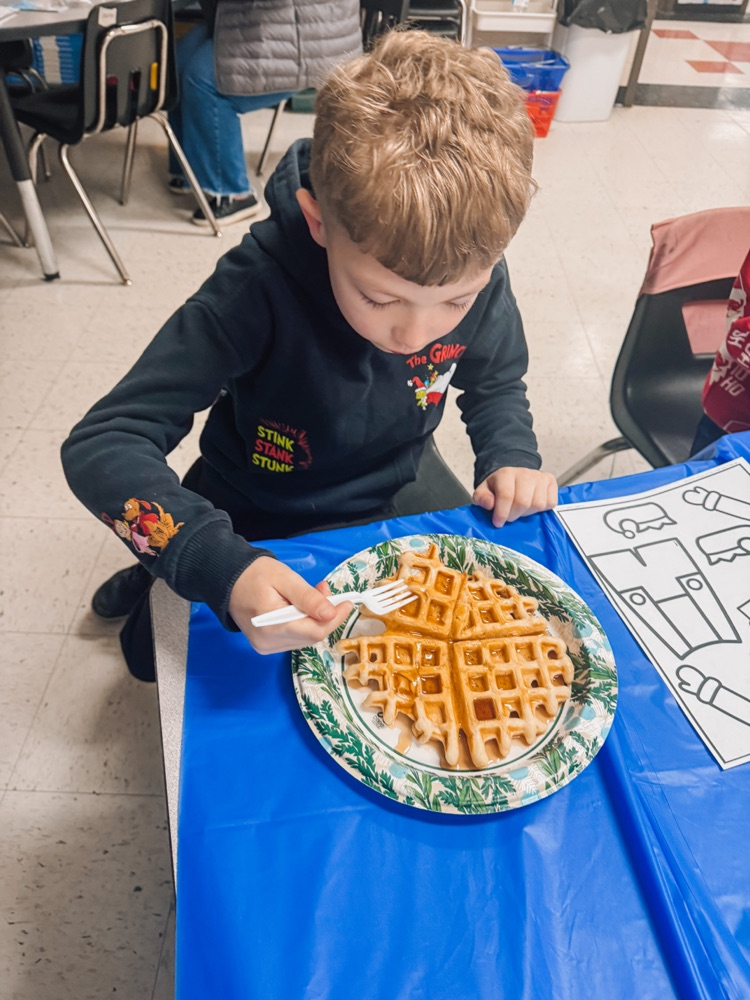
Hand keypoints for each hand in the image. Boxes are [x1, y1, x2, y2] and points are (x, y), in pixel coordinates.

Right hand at [228, 556, 353, 654]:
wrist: (228, 580)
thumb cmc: (255, 574)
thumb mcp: (284, 579)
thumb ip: (307, 597)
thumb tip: (330, 613)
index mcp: (272, 626)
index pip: (314, 631)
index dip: (335, 619)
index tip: (346, 602)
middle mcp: (269, 643)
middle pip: (311, 636)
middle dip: (325, 615)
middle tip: (324, 590)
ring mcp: (267, 646)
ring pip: (305, 638)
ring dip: (315, 618)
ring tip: (313, 594)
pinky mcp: (267, 645)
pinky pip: (295, 638)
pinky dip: (304, 622)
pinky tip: (301, 606)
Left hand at [472, 467, 557, 527]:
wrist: (513, 478)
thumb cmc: (498, 488)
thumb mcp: (484, 492)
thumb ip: (481, 498)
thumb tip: (489, 504)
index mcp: (506, 474)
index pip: (506, 495)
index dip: (502, 513)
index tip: (498, 523)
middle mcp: (525, 473)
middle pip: (523, 502)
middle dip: (514, 515)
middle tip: (509, 516)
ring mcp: (540, 476)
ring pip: (538, 504)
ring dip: (528, 513)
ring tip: (521, 510)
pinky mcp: (551, 481)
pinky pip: (550, 502)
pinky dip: (542, 509)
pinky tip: (532, 506)